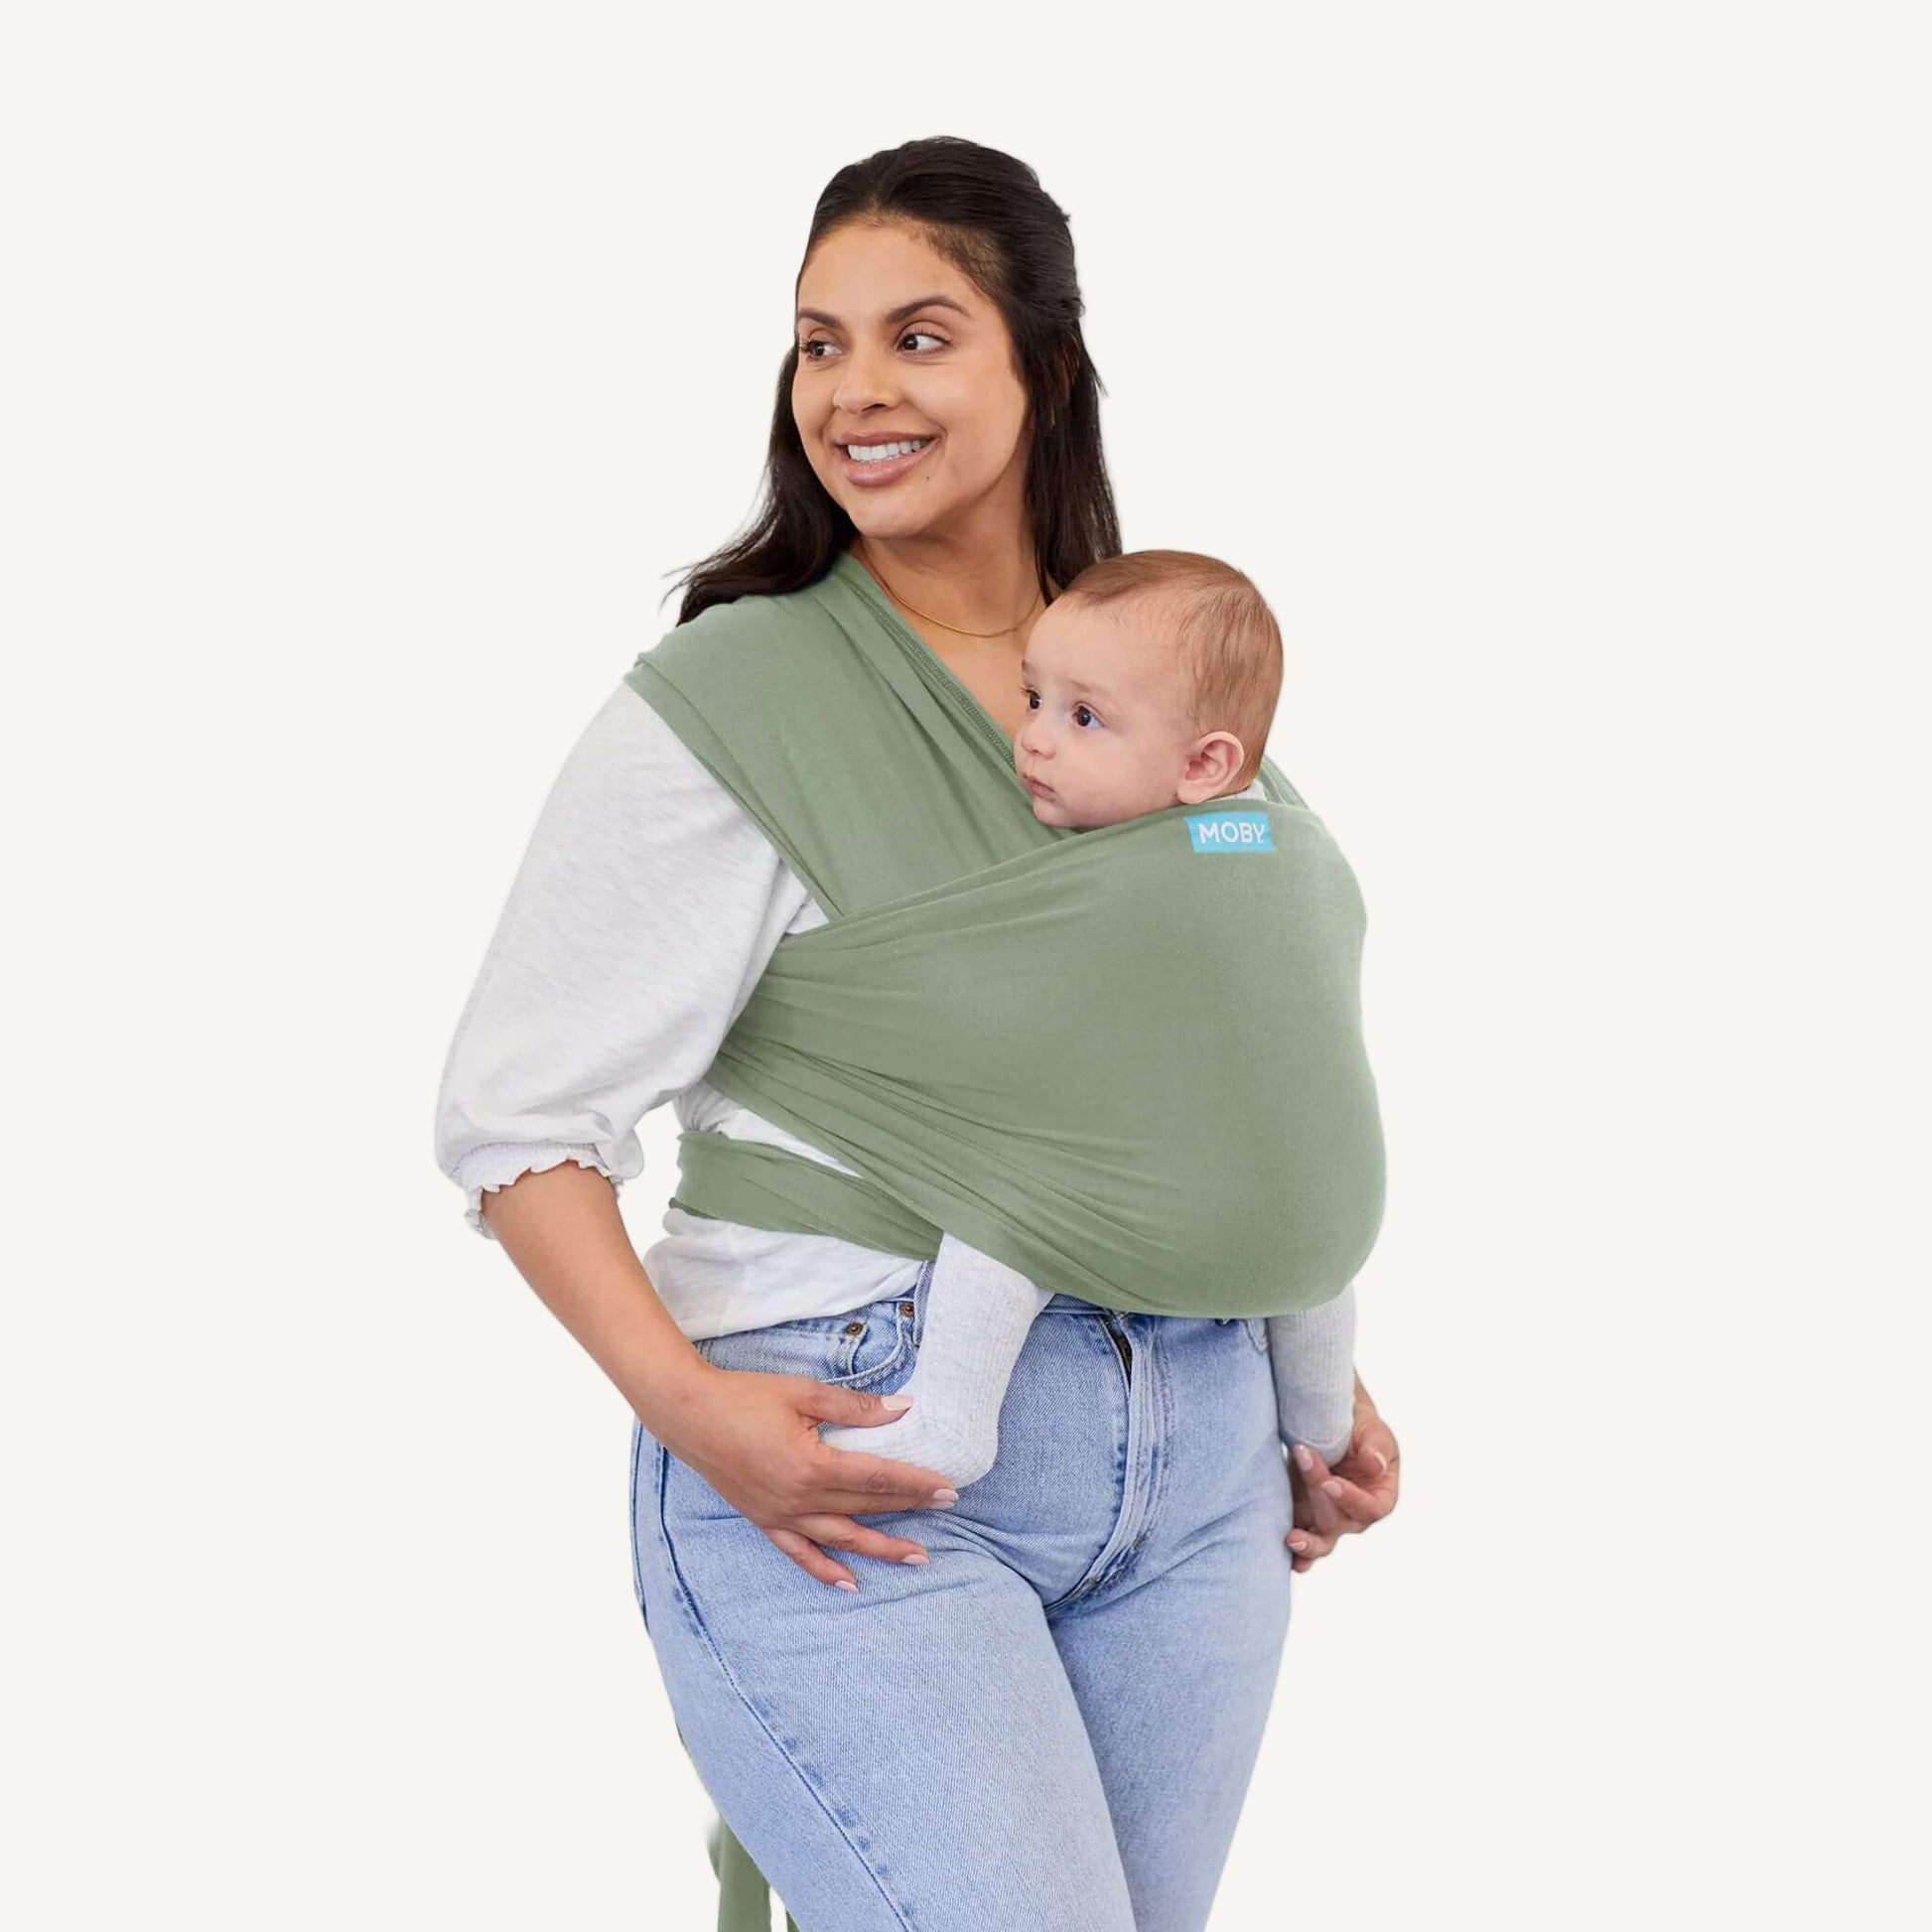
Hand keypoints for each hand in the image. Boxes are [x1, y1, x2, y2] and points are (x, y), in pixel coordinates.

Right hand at [649, 1360, 957, 1591]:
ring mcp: (781, 1515)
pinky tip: (850, 1582)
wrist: (688, 1414)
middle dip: (909, 1508)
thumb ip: (855, 1407)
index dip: (915, 1482)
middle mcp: (799, 1499)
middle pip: (865, 1506)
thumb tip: (903, 1409)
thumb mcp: (803, 1393)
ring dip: (881, 1549)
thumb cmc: (745, 1396)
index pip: (877, 1477)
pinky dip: (826, 1570)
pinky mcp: (764, 1521)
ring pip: (841, 1538)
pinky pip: (800, 1554)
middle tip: (947, 1507)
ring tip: (917, 1557)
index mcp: (812, 1465)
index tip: (947, 1487)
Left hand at [1284, 1379, 1398, 1571]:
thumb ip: (1376, 1447)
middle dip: (1319, 1492)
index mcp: (1381, 1497)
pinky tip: (1287, 1559)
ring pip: (1321, 1540)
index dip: (1351, 1500)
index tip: (1331, 1483)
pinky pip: (1302, 1540)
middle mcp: (1355, 1515)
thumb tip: (1375, 1465)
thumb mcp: (1375, 1432)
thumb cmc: (1361, 1429)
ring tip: (1292, 1539)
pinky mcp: (1305, 1515)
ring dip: (1307, 1544)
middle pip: (1340, 1520)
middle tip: (1304, 1456)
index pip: (1371, 1509)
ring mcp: (1329, 1519)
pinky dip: (1296, 1554)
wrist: (1333, 1423)